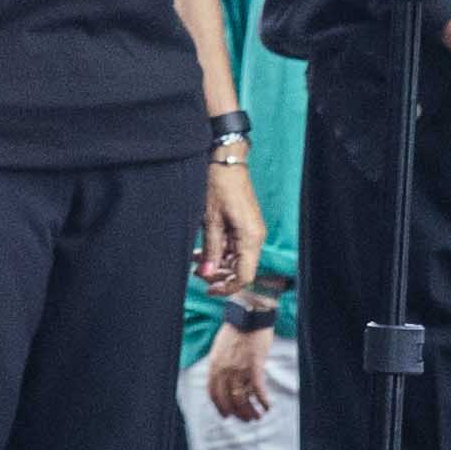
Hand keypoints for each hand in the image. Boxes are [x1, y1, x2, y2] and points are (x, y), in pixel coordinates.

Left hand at [195, 157, 266, 295]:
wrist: (225, 160)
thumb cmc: (218, 185)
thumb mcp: (209, 220)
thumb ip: (210, 249)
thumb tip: (206, 273)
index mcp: (250, 238)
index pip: (244, 275)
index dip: (226, 286)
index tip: (208, 289)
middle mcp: (255, 236)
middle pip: (240, 269)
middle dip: (218, 274)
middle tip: (196, 272)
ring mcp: (251, 231)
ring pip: (235, 259)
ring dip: (216, 263)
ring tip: (195, 261)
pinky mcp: (244, 225)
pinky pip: (234, 246)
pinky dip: (219, 251)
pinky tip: (201, 251)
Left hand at [202, 316, 274, 423]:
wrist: (249, 314)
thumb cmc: (237, 329)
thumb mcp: (220, 348)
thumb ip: (221, 365)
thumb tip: (226, 380)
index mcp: (214, 365)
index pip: (213, 394)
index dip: (220, 407)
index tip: (227, 415)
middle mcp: (224, 370)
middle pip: (228, 400)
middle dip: (238, 413)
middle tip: (247, 419)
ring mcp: (238, 369)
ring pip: (242, 399)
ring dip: (251, 411)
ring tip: (258, 416)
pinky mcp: (254, 366)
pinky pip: (258, 390)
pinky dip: (263, 401)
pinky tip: (268, 406)